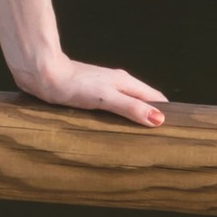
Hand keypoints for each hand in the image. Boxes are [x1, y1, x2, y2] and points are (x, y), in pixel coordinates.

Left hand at [16, 52, 167, 126]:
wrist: (41, 73)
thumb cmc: (71, 85)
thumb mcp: (105, 98)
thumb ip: (131, 107)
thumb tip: (159, 119)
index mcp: (125, 82)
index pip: (155, 98)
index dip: (166, 113)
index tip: (175, 131)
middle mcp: (116, 84)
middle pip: (142, 101)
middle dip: (151, 117)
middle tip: (158, 142)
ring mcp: (102, 89)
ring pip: (125, 105)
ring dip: (133, 119)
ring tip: (138, 141)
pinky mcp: (87, 95)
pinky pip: (108, 109)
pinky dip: (115, 119)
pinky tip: (110, 131)